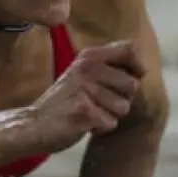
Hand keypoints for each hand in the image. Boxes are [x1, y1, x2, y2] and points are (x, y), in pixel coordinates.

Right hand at [30, 40, 146, 152]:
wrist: (34, 124)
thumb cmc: (66, 100)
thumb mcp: (84, 73)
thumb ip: (109, 66)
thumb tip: (143, 69)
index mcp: (89, 56)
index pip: (130, 49)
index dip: (138, 66)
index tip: (136, 77)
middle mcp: (87, 68)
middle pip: (133, 85)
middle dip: (123, 99)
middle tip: (100, 102)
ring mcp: (84, 89)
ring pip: (124, 107)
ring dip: (111, 115)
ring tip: (90, 112)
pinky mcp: (83, 112)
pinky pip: (111, 123)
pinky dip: (101, 128)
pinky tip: (84, 123)